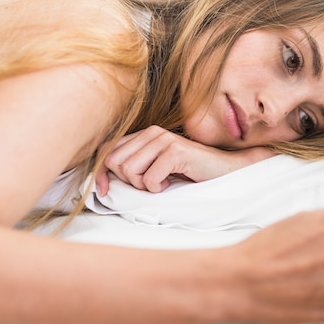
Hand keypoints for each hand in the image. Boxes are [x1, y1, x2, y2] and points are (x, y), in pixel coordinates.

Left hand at [95, 125, 272, 194]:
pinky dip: (157, 189)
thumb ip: (134, 165)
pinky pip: (149, 179)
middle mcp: (152, 132)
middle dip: (128, 181)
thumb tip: (103, 181)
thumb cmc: (188, 173)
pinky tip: (171, 184)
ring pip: (130, 171)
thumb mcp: (156, 167)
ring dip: (144, 186)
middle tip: (149, 184)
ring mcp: (164, 140)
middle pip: (116, 162)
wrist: (223, 171)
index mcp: (144, 134)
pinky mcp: (176, 151)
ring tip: (161, 184)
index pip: (107, 150)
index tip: (104, 192)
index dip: (101, 173)